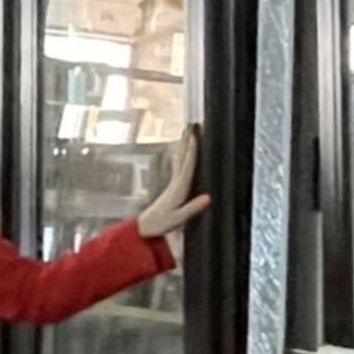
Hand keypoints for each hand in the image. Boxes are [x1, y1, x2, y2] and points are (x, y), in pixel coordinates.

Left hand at [137, 129, 209, 245]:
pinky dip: (180, 156)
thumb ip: (193, 208)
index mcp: (179, 189)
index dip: (192, 151)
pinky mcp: (171, 187)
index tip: (195, 137)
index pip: (187, 166)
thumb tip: (209, 197)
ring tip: (187, 132)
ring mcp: (172, 184)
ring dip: (183, 145)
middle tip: (191, 125)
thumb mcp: (179, 219)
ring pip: (179, 160)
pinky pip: (178, 166)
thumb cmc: (161, 224)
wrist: (145, 228)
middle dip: (187, 141)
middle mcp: (175, 183)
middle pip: (182, 157)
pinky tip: (180, 152)